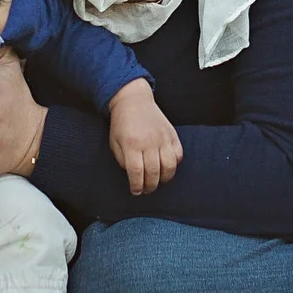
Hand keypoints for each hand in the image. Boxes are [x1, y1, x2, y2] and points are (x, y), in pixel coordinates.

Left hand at [105, 78, 180, 195]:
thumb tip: (135, 176)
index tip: (136, 191)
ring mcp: (162, 137)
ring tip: (158, 181)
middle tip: (146, 190)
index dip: (137, 185)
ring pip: (168, 166)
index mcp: (131, 144)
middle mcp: (148, 141)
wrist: (133, 101)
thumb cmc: (121, 124)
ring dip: (164, 179)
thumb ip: (123, 161)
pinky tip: (166, 167)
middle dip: (150, 186)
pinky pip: (178, 154)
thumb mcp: (115, 143)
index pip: (136, 172)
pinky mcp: (172, 134)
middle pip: (153, 171)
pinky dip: (174, 165)